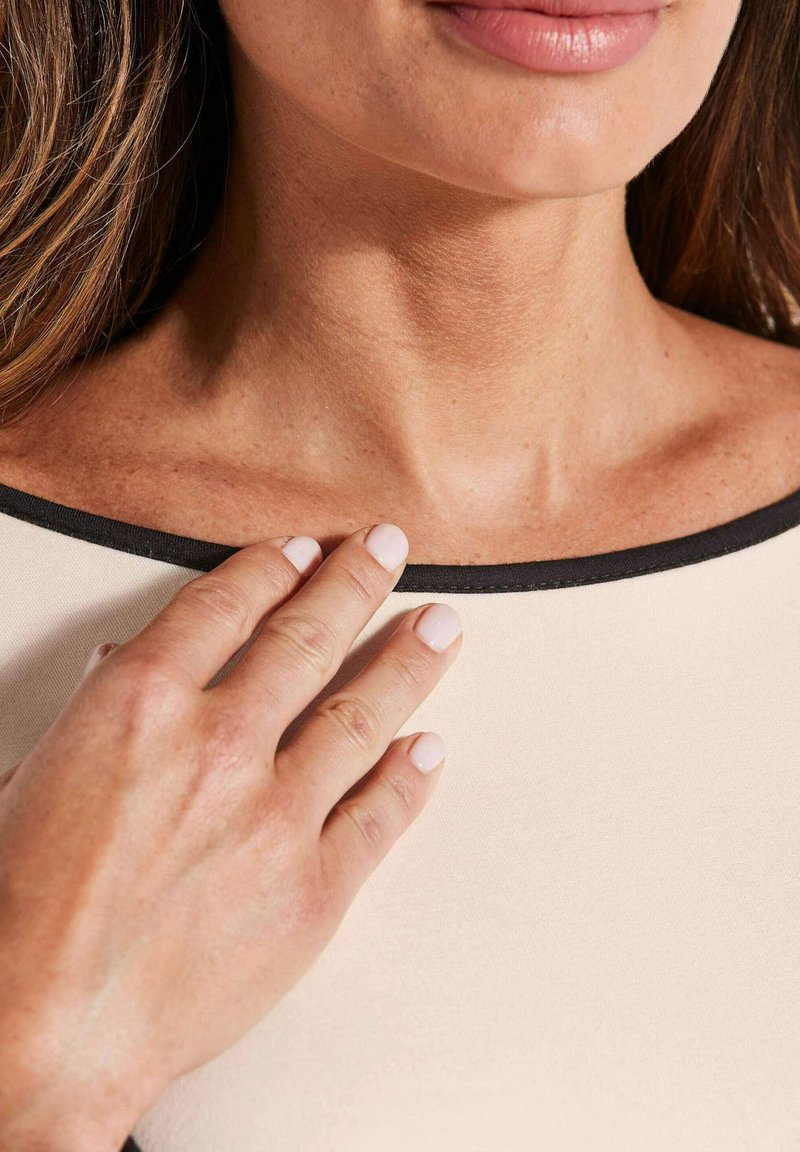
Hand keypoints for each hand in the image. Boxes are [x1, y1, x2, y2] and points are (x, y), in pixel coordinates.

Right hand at [0, 523, 461, 1151]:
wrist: (44, 1030)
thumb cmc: (22, 904)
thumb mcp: (37, 772)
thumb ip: (101, 710)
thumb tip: (130, 663)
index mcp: (142, 702)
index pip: (228, 603)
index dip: (273, 566)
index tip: (304, 548)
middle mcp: (221, 743)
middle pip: (308, 636)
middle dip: (355, 581)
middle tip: (389, 548)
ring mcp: (277, 815)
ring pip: (364, 713)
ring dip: (410, 661)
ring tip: (443, 625)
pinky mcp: (315, 888)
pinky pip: (379, 815)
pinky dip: (409, 778)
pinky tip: (430, 749)